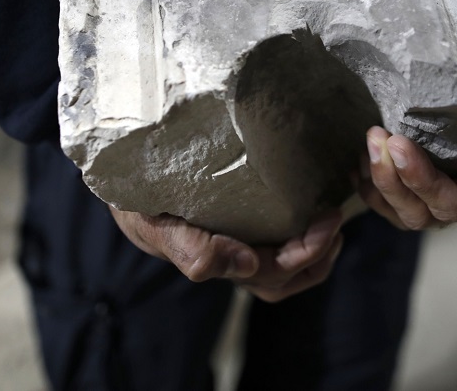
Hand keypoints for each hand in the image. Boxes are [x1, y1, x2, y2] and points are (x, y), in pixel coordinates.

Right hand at [110, 207, 344, 301]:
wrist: (121, 178)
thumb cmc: (138, 202)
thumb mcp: (153, 222)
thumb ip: (191, 247)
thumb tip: (246, 264)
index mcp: (216, 260)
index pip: (272, 273)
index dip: (305, 253)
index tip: (326, 221)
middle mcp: (230, 259)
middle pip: (286, 277)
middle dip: (319, 253)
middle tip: (336, 217)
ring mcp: (236, 245)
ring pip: (286, 270)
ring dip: (317, 251)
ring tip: (334, 220)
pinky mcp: (241, 223)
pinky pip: (279, 243)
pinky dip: (305, 234)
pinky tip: (315, 206)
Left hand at [356, 61, 456, 252]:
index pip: (453, 206)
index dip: (421, 183)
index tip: (399, 145)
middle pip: (419, 212)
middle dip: (391, 182)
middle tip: (375, 138)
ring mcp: (443, 177)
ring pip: (399, 203)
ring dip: (376, 179)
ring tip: (369, 140)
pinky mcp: (424, 157)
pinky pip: (390, 182)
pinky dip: (370, 173)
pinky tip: (361, 152)